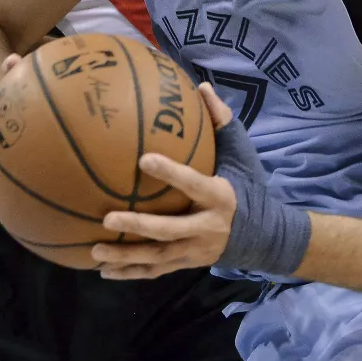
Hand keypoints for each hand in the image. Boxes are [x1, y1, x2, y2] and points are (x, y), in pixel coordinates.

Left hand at [92, 83, 239, 279]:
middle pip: (169, 231)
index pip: (193, 183)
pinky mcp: (187, 264)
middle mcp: (207, 228)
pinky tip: (103, 270)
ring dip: (126, 257)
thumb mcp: (241, 155)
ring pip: (158, 258)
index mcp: (219, 197)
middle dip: (139, 227)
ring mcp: (196, 251)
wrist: (266, 236)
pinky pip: (156, 271)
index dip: (170, 173)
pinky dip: (130, 273)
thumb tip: (200, 87)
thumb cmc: (248, 187)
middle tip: (107, 219)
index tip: (143, 159)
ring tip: (95, 251)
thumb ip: (221, 122)